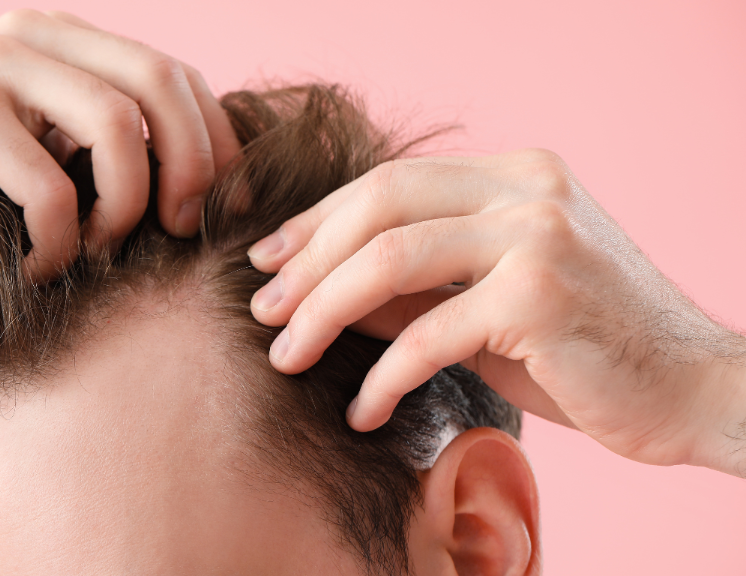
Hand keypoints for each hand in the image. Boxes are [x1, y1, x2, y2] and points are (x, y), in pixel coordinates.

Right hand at [0, 9, 238, 278]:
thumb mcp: (50, 153)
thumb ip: (114, 146)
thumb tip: (215, 188)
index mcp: (66, 40)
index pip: (176, 74)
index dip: (216, 142)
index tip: (225, 208)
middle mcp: (34, 36)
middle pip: (159, 84)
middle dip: (191, 167)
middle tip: (181, 232)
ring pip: (115, 127)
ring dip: (124, 208)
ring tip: (98, 252)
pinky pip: (50, 186)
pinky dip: (59, 242)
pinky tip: (38, 268)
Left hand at [247, 149, 745, 473]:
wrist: (692, 391)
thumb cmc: (583, 350)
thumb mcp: (486, 304)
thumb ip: (410, 287)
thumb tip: (314, 291)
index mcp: (513, 174)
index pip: (389, 182)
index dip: (317, 220)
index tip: (267, 260)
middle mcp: (527, 187)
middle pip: (379, 206)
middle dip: (307, 262)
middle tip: (262, 311)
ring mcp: (536, 234)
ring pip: (390, 259)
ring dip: (324, 312)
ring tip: (287, 358)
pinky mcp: (539, 294)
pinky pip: (428, 333)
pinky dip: (382, 375)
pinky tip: (361, 409)